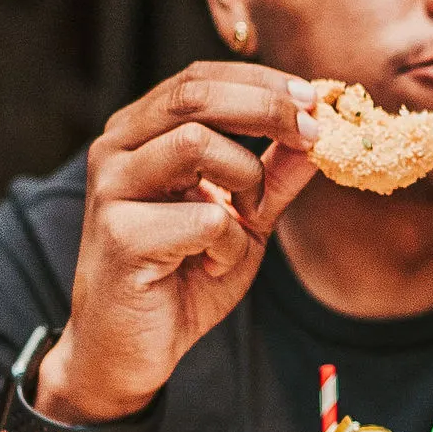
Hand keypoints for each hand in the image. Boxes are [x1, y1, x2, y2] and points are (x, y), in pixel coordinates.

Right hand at [44, 64, 320, 424]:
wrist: (127, 353)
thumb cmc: (179, 279)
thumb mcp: (240, 221)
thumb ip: (272, 178)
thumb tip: (320, 137)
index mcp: (139, 133)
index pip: (199, 78)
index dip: (262, 82)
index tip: (315, 99)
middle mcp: (116, 149)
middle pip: (194, 94)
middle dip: (266, 107)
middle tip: (312, 132)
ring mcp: (112, 189)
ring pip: (197, 145)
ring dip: (245, 180)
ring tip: (246, 221)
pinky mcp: (121, 235)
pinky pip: (205, 218)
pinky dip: (229, 244)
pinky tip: (212, 266)